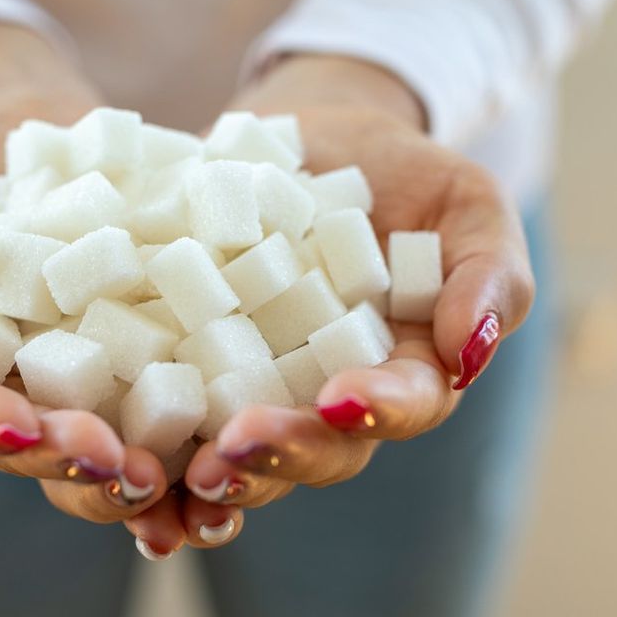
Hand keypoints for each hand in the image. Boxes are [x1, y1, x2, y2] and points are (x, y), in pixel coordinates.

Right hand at [0, 19, 169, 523]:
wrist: (8, 126)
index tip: (23, 427)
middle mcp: (21, 399)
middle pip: (46, 448)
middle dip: (82, 463)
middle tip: (128, 470)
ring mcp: (92, 380)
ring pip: (119, 440)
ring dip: (153, 470)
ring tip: (187, 473)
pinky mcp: (156, 346)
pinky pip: (183, 387)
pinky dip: (209, 416)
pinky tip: (242, 429)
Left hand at [131, 54, 534, 542]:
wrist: (310, 139)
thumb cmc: (401, 172)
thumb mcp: (466, 202)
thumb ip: (490, 271)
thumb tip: (471, 351)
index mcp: (405, 372)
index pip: (404, 404)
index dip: (377, 408)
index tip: (340, 397)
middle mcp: (329, 399)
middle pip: (319, 450)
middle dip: (282, 454)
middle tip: (235, 447)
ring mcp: (259, 391)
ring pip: (245, 456)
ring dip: (216, 476)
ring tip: (182, 473)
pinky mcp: (191, 371)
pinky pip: (176, 424)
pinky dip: (154, 456)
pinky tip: (126, 471)